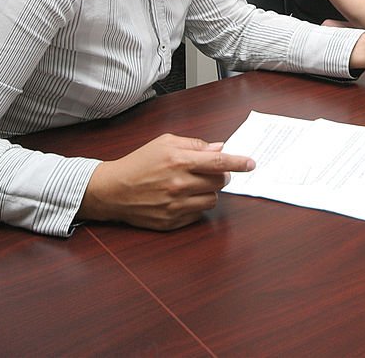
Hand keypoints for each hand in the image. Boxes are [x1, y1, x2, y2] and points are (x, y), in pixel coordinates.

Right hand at [79, 133, 254, 230]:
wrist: (112, 190)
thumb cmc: (139, 163)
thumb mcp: (165, 143)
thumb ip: (194, 144)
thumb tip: (219, 148)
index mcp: (179, 161)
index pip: (219, 162)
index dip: (239, 163)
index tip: (252, 164)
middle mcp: (179, 184)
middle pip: (220, 182)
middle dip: (221, 175)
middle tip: (211, 172)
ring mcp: (176, 205)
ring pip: (212, 200)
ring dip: (210, 191)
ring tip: (195, 185)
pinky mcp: (171, 221)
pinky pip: (198, 214)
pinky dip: (197, 205)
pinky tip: (183, 198)